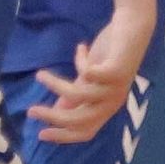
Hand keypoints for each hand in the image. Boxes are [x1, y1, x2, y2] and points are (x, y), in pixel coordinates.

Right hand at [28, 6, 153, 143]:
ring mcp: (116, 88)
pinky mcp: (116, 71)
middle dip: (53, 117)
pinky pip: (88, 72)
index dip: (64, 136)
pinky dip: (80, 60)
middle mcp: (112, 102)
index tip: (40, 134)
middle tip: (31, 111)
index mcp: (106, 107)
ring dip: (55, 85)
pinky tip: (81, 47)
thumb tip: (58, 110)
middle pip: (80, 120)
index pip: (85, 132)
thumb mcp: (89, 78)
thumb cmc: (111, 54)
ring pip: (78, 95)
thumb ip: (76, 93)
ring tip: (40, 74)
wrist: (133, 28)